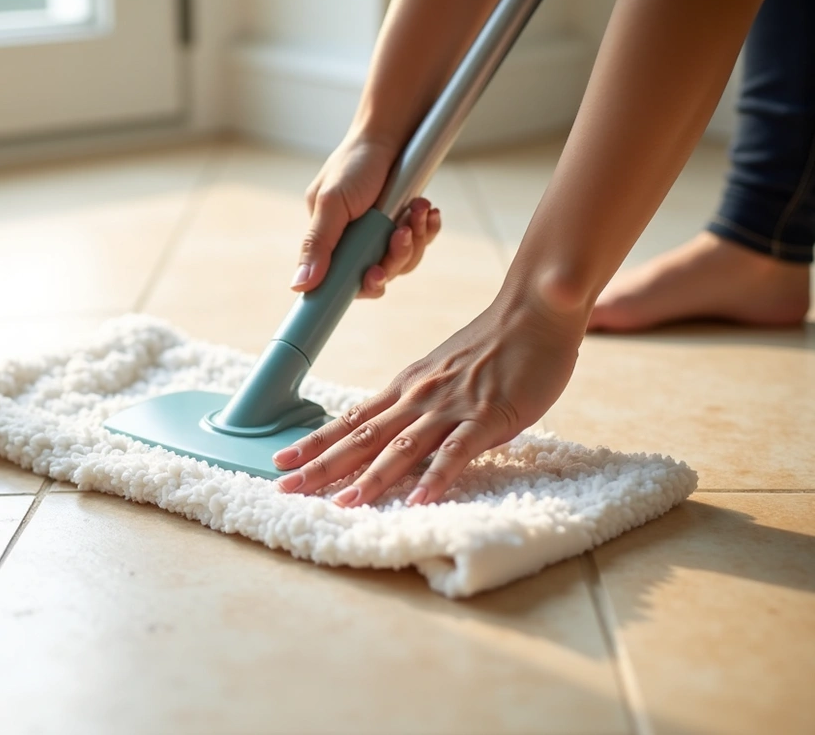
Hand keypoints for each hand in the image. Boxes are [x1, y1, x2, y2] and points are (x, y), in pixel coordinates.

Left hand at [271, 291, 585, 505]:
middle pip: (361, 438)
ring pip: (401, 448)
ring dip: (370, 477)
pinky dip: (436, 477)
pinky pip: (457, 451)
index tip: (281, 462)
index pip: (349, 420)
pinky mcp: (488, 416)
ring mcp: (451, 407)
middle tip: (284, 488)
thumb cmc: (492, 346)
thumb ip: (420, 403)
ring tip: (342, 504)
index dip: (314, 443)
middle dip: (321, 465)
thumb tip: (397, 434)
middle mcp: (417, 398)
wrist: (533, 310)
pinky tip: (417, 500)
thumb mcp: (441, 373)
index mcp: (404, 388)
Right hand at [296, 135, 441, 298]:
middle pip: (379, 275)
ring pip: (404, 261)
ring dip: (416, 238)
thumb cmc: (355, 163)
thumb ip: (317, 244)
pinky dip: (428, 229)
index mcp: (330, 241)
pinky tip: (427, 210)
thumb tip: (298, 285)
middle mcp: (355, 242)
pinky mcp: (405, 224)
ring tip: (416, 209)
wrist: (390, 133)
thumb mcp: (331, 203)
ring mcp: (381, 235)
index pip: (341, 281)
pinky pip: (421, 242)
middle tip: (402, 232)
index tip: (375, 275)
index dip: (361, 284)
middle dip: (395, 256)